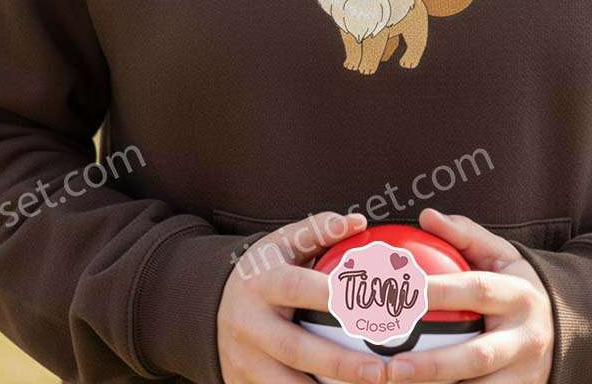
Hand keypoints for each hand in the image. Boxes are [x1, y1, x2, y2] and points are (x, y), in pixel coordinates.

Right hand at [219, 211, 386, 383]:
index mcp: (261, 283)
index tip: (369, 302)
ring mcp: (245, 359)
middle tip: (380, 370)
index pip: (296, 287)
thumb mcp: (283, 243)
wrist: (212, 306)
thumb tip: (359, 223)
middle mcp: (249, 324)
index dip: (329, 295)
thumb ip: (320, 230)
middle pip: (295, 348)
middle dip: (338, 362)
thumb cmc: (264, 270)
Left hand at [387, 209, 553, 382]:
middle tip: (392, 365)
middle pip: (477, 356)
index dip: (439, 291)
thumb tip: (426, 216)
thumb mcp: (500, 254)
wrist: (564, 326)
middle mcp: (525, 338)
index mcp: (519, 294)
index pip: (476, 290)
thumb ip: (464, 234)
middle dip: (433, 363)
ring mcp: (524, 374)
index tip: (402, 291)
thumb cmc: (515, 284)